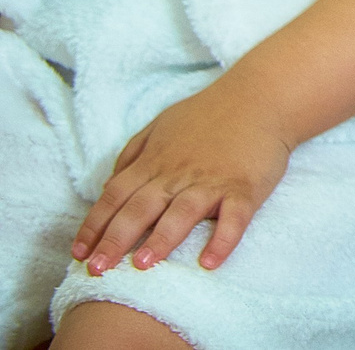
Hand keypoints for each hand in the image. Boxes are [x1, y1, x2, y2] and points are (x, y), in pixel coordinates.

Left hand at [72, 82, 291, 275]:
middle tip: (97, 270)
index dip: (94, 225)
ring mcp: (212, 180)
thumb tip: (108, 185)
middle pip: (140, 208)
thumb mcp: (162, 125)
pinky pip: (233, 217)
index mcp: (156, 160)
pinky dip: (223, 240)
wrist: (263, 97)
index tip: (78, 253)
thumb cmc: (210, 113)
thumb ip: (133, 154)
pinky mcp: (244, 187)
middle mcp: (178, 173)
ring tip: (142, 265)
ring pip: (182, 213)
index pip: (116, 196)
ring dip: (161, 239)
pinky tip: (210, 262)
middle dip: (115, 240)